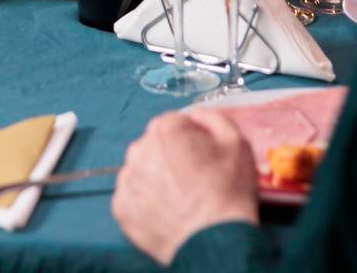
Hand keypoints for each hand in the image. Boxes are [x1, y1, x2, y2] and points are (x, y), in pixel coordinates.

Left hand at [112, 109, 258, 264]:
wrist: (215, 242)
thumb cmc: (228, 191)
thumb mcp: (235, 141)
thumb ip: (212, 117)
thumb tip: (195, 114)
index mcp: (165, 129)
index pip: (175, 123)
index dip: (191, 138)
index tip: (202, 156)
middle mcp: (140, 149)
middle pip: (155, 144)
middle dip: (171, 155)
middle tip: (192, 178)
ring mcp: (128, 179)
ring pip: (142, 169)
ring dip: (156, 177)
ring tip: (179, 197)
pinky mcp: (121, 208)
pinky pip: (133, 196)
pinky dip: (146, 201)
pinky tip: (166, 210)